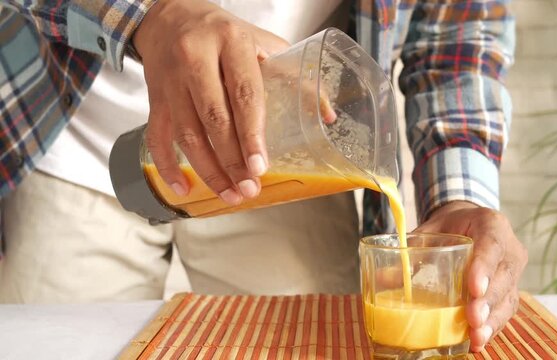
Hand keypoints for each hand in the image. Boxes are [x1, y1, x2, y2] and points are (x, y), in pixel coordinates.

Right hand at [133, 0, 288, 204]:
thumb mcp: (262, 43)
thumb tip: (328, 114)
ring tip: (230, 194)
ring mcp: (171, 80)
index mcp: (231, 42)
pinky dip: (168, 166)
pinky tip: (184, 188)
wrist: (169, 16)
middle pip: (214, 119)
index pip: (244, 93)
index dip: (252, 134)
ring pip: (187, 133)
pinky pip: (157, 136)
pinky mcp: (155, 96)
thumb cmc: (223, 33)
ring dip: (209, 170)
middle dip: (233, 160)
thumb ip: (294, 75)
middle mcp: (196, 59)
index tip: (260, 165)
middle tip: (249, 188)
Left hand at [414, 201, 527, 351]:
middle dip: (487, 301)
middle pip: (503, 276)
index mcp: (492, 224)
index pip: (492, 244)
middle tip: (472, 319)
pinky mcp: (509, 291)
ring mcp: (513, 272)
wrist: (469, 225)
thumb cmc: (450, 226)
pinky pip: (505, 311)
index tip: (473, 288)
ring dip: (491, 320)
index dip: (484, 267)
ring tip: (475, 337)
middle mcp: (509, 248)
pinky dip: (491, 327)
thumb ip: (410, 249)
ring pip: (507, 298)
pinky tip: (477, 341)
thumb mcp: (431, 230)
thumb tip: (380, 277)